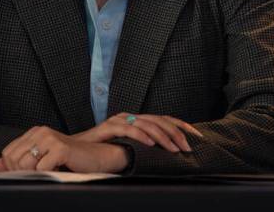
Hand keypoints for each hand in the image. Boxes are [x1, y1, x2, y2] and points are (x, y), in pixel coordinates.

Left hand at [0, 126, 129, 172]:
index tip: (28, 173)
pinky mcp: (60, 148)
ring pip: (25, 165)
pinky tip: (59, 170)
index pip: (8, 153)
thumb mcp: (41, 159)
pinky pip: (42, 169)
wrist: (97, 157)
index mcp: (34, 132)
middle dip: (23, 173)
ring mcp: (50, 138)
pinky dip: (49, 175)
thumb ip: (18, 160)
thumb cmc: (70, 159)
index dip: (13, 168)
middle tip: (41, 174)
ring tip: (50, 171)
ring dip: (36, 175)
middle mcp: (40, 131)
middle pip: (14, 160)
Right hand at [74, 112, 203, 152]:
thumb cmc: (102, 151)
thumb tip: (167, 157)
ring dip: (163, 137)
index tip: (198, 136)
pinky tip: (151, 144)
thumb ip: (143, 148)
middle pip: (159, 120)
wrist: (75, 150)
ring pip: (147, 124)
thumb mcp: (127, 148)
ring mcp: (119, 120)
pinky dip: (141, 136)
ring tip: (174, 149)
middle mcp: (130, 116)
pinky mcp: (108, 126)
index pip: (164, 119)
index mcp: (136, 120)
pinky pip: (128, 129)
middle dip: (177, 133)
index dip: (182, 125)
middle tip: (189, 147)